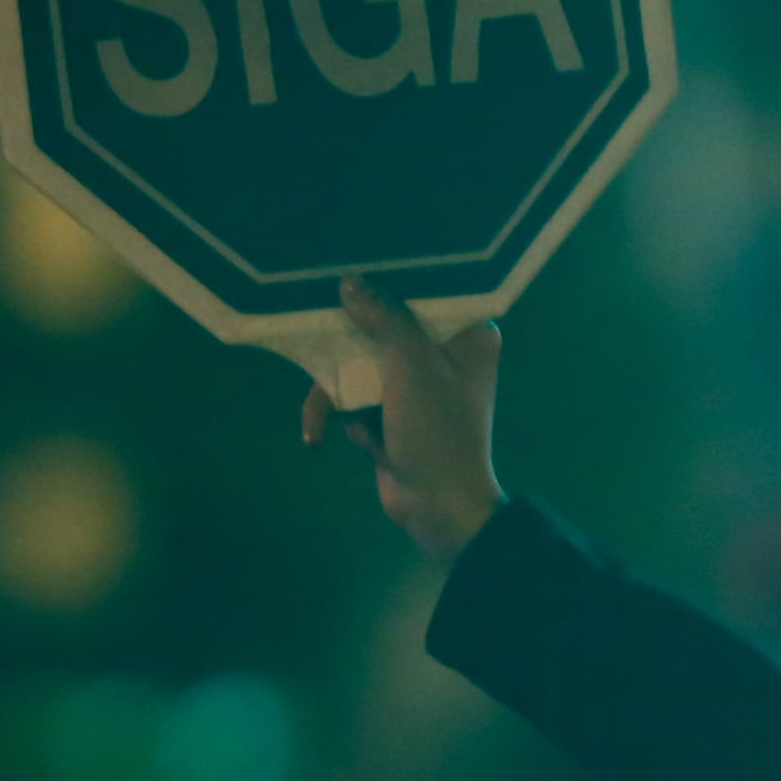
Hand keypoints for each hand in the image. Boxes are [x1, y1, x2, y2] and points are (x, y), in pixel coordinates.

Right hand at [303, 274, 503, 559]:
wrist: (436, 509)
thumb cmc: (436, 431)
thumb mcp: (410, 364)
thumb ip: (384, 318)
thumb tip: (351, 282)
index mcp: (467, 338)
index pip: (427, 294)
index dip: (389, 283)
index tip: (351, 271)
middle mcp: (446, 357)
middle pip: (385, 328)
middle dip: (347, 343)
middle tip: (313, 332)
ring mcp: (417, 389)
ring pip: (363, 366)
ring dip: (336, 394)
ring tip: (315, 423)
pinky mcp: (394, 416)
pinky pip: (358, 400)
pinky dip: (343, 417)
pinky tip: (331, 439)